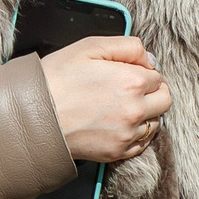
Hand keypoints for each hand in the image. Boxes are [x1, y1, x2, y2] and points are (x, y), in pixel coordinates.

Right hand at [39, 36, 169, 163]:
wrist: (33, 114)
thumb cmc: (57, 78)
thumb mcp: (90, 47)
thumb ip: (128, 46)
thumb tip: (150, 59)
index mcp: (133, 81)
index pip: (158, 76)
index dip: (143, 72)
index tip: (127, 73)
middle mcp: (135, 110)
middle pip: (165, 100)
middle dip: (153, 92)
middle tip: (132, 90)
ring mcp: (127, 134)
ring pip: (155, 123)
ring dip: (146, 114)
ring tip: (120, 107)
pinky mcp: (117, 152)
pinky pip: (142, 144)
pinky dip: (136, 134)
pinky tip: (118, 124)